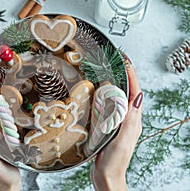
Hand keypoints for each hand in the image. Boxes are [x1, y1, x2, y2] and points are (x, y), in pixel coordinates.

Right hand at [90, 59, 142, 190]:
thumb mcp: (123, 139)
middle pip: (128, 93)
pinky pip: (111, 108)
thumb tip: (137, 97)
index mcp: (133, 121)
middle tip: (118, 63)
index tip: (126, 62)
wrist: (107, 176)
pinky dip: (107, 97)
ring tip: (110, 73)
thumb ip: (130, 119)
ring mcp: (119, 124)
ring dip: (117, 85)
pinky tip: (100, 95)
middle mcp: (128, 120)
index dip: (132, 77)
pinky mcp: (110, 127)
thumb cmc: (115, 161)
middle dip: (125, 77)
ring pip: (119, 99)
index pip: (135, 93)